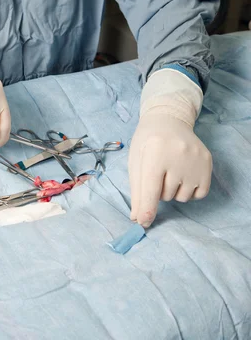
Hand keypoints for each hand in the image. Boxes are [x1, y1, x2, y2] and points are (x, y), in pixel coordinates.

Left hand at [129, 112, 211, 227]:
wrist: (168, 120)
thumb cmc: (147, 142)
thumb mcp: (136, 162)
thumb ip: (137, 192)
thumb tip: (138, 219)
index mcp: (154, 152)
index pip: (150, 188)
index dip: (147, 208)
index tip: (144, 223)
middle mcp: (177, 155)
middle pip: (165, 195)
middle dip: (159, 190)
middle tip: (157, 171)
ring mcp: (195, 159)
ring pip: (182, 197)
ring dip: (173, 191)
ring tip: (170, 170)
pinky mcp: (207, 162)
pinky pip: (199, 194)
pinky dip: (189, 191)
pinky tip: (183, 175)